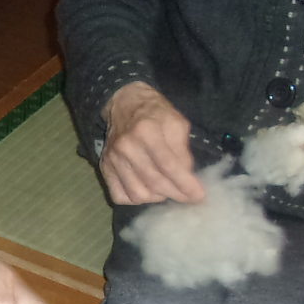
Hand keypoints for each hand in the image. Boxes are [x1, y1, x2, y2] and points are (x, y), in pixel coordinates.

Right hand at [100, 82, 206, 205]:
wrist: (125, 104)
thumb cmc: (155, 113)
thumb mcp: (177, 123)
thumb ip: (183, 150)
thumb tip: (186, 177)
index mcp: (146, 131)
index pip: (168, 165)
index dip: (185, 184)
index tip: (199, 196)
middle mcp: (126, 146)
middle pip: (154, 182)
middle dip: (176, 194)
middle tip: (188, 197)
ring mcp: (113, 159)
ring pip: (137, 194)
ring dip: (157, 197)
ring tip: (166, 189)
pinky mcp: (104, 167)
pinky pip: (120, 196)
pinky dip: (136, 199)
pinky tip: (147, 190)